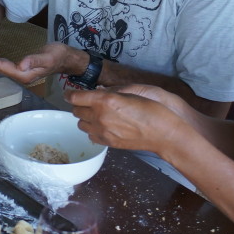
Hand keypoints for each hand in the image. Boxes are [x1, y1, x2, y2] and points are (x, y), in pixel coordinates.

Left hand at [0, 42, 75, 86]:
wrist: (66, 58)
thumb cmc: (58, 56)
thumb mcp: (48, 57)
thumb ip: (35, 60)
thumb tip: (21, 65)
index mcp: (25, 74)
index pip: (3, 67)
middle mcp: (21, 75)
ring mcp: (22, 73)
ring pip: (1, 67)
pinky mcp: (22, 68)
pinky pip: (5, 65)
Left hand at [66, 84, 184, 152]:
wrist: (164, 133)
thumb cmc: (152, 108)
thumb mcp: (132, 92)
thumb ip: (112, 91)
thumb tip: (99, 91)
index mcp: (104, 100)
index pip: (76, 97)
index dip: (70, 94)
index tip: (69, 93)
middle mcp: (100, 116)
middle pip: (76, 111)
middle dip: (80, 105)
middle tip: (88, 101)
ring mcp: (103, 132)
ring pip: (81, 124)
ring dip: (85, 118)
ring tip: (97, 114)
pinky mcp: (108, 143)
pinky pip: (91, 136)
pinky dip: (93, 130)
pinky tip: (103, 125)